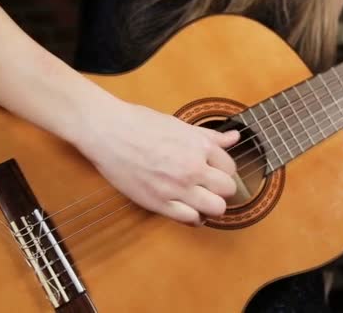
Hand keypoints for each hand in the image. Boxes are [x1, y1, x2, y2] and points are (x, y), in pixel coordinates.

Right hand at [75, 99, 239, 225]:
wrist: (108, 132)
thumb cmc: (140, 124)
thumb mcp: (180, 125)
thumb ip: (209, 136)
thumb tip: (234, 137)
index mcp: (200, 146)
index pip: (230, 167)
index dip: (223, 171)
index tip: (214, 172)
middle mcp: (193, 168)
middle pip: (228, 190)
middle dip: (222, 190)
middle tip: (210, 188)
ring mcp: (177, 187)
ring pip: (215, 208)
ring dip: (211, 206)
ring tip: (200, 200)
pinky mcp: (160, 203)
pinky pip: (191, 219)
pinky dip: (194, 218)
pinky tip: (187, 209)